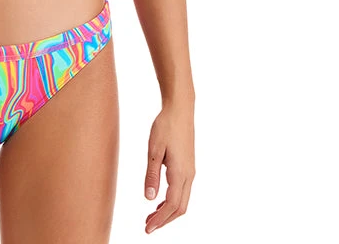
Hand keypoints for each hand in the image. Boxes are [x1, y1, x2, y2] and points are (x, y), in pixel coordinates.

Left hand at [143, 103, 194, 233]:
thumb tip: (149, 199)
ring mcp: (190, 171)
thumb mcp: (153, 150)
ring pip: (182, 200)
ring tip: (151, 216)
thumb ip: (151, 175)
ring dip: (168, 211)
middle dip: (164, 220)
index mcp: (180, 173)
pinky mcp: (188, 166)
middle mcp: (189, 175)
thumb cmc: (165, 126)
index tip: (148, 229)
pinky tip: (160, 200)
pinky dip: (172, 201)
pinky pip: (182, 191)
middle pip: (180, 208)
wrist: (180, 110)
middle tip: (147, 226)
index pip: (172, 205)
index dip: (160, 220)